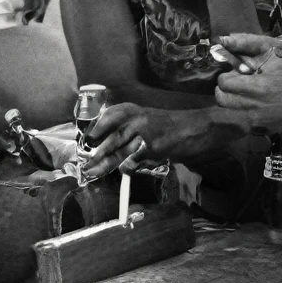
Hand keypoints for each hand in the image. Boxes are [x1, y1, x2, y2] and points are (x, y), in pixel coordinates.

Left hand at [82, 104, 227, 178]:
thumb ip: (128, 129)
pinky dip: (128, 168)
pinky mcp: (153, 147)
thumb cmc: (170, 127)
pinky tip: (127, 171)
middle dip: (97, 154)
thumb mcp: (146, 120)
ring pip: (120, 151)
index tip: (88, 140)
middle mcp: (137, 118)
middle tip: (86, 166)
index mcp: (133, 110)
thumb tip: (106, 146)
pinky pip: (134, 160)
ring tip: (93, 173)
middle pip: (112, 138)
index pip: (110, 115)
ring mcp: (145, 132)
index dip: (97, 128)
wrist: (196, 129)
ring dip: (105, 165)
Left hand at [214, 34, 281, 131]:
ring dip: (232, 102)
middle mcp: (252, 106)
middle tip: (236, 85)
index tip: (235, 74)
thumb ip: (253, 53)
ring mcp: (257, 121)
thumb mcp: (276, 60)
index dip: (227, 76)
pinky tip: (255, 108)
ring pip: (229, 112)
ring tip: (244, 96)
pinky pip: (243, 122)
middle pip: (221, 99)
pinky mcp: (263, 130)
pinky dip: (243, 115)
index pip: (223, 82)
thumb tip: (231, 45)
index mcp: (255, 87)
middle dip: (225, 90)